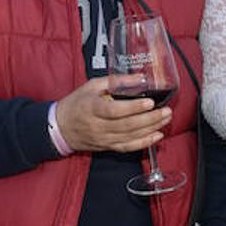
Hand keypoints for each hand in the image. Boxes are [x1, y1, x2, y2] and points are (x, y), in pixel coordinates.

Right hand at [56, 76, 172, 153]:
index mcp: (92, 108)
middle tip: (166, 111)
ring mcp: (103, 139)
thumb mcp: (92, 86)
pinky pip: (128, 147)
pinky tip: (157, 136)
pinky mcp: (107, 147)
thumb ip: (115, 81)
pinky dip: (144, 143)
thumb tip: (139, 78)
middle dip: (149, 119)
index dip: (134, 108)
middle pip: (127, 126)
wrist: (60, 127)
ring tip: (165, 119)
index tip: (149, 102)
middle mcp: (98, 126)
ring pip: (130, 137)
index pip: (115, 111)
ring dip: (151, 129)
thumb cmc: (76, 103)